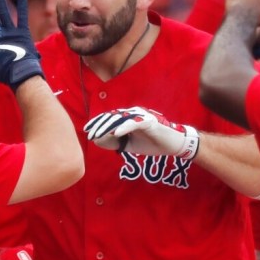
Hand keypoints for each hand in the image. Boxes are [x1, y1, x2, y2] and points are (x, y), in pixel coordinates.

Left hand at [83, 106, 199, 158]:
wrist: (173, 145)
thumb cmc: (151, 143)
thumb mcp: (129, 145)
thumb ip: (113, 143)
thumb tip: (96, 140)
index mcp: (128, 118)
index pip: (110, 118)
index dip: (98, 123)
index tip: (86, 130)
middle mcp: (133, 114)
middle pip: (113, 116)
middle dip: (100, 125)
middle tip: (89, 134)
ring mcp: (142, 116)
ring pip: (121, 119)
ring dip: (108, 127)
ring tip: (99, 135)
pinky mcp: (150, 122)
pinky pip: (135, 123)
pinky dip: (125, 128)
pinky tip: (116, 133)